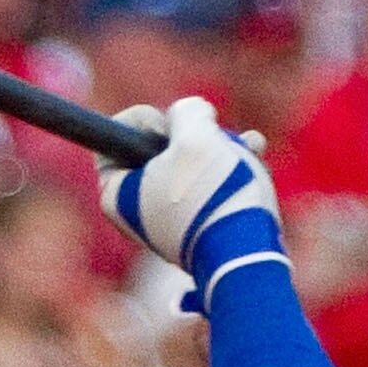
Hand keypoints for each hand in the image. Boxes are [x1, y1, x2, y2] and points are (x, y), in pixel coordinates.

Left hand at [95, 96, 281, 294]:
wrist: (249, 256)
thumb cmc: (214, 196)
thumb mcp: (196, 133)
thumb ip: (187, 110)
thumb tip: (192, 113)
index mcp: (116, 195)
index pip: (113, 136)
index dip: (144, 118)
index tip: (170, 126)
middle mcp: (138, 215)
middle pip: (157, 151)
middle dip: (193, 135)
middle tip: (211, 137)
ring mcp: (172, 226)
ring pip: (191, 169)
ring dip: (221, 151)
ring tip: (246, 147)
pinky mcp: (204, 233)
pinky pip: (211, 192)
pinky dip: (232, 175)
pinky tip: (254, 160)